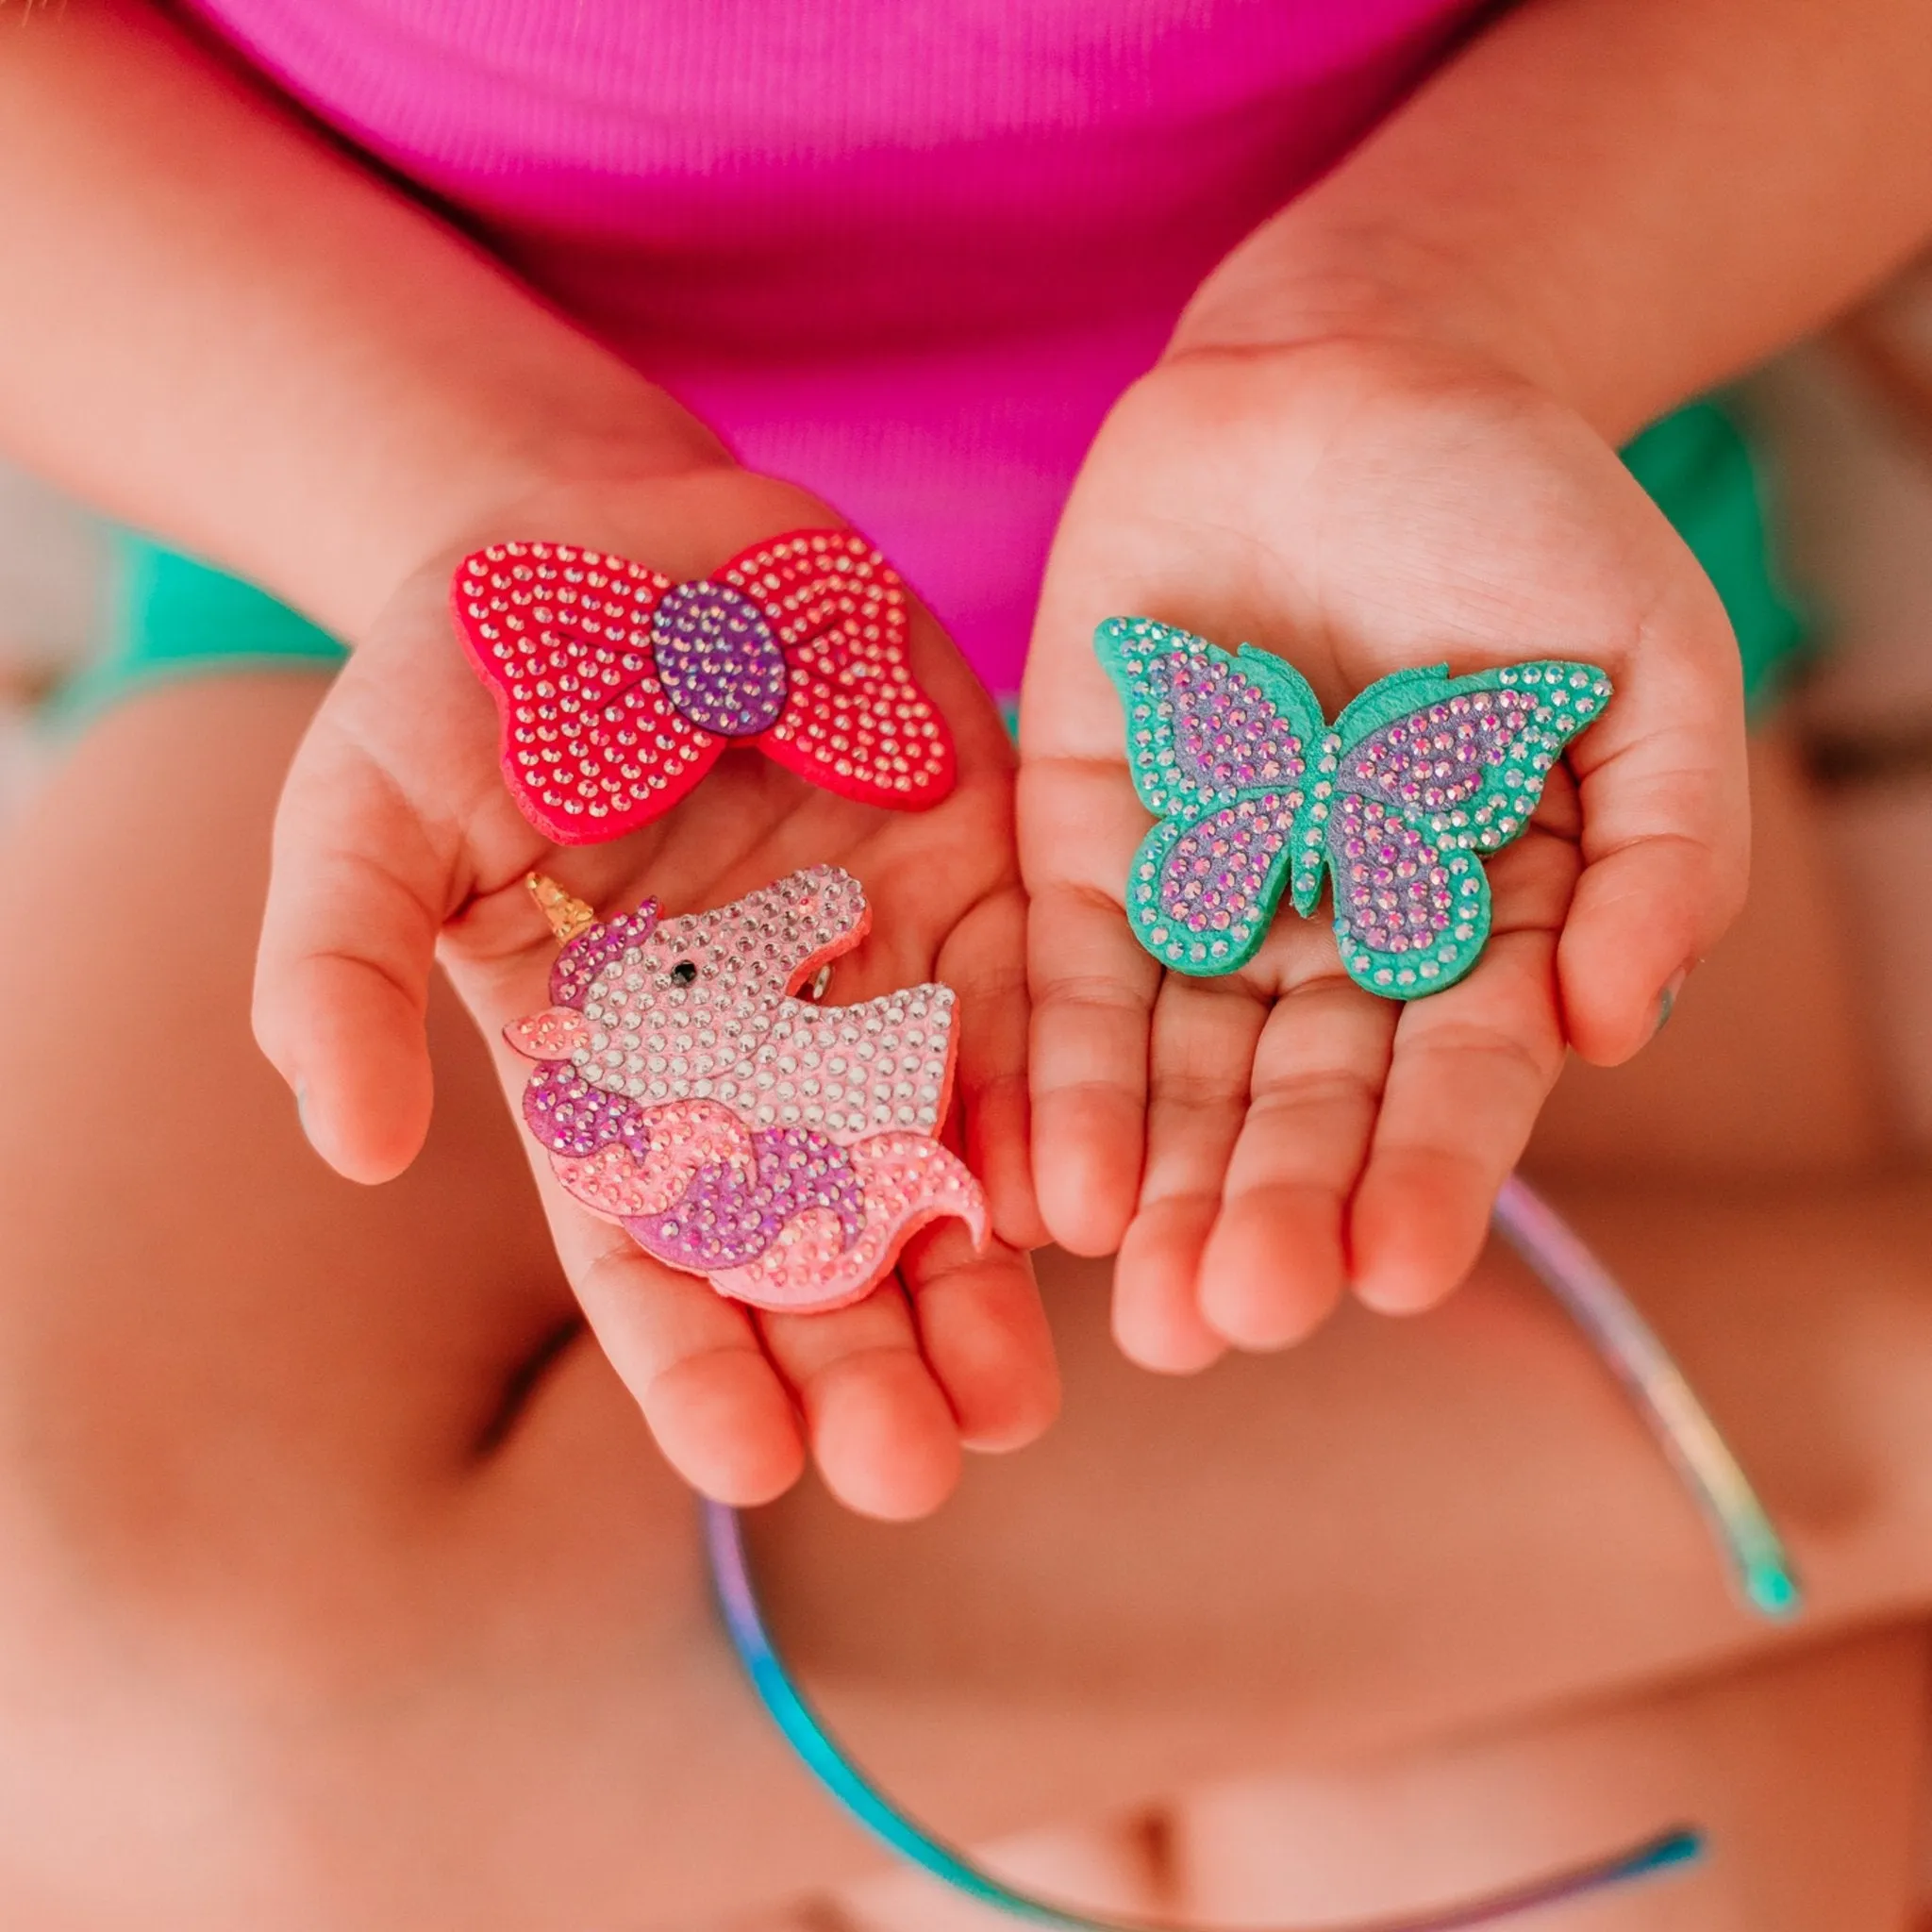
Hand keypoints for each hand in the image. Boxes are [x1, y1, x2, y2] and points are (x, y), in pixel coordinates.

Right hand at [254, 465, 1054, 1518]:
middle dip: (866, 1359)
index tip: (752, 1466)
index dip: (698, 1365)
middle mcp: (758, 1056)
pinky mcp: (976, 879)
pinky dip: (1055, 1098)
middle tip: (917, 1469)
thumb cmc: (461, 683)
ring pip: (941, 1154)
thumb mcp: (364, 813)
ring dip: (982, 1276)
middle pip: (817, 1240)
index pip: (655, 1255)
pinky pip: (1030, 1004)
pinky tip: (1087, 1193)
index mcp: (611, 1076)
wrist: (607, 532)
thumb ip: (338, 971)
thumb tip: (349, 1147)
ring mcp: (877, 972)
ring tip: (1021, 1397)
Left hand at [1021, 338, 1745, 1367]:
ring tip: (1139, 1303)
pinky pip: (1063, 968)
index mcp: (1479, 923)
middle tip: (1229, 1320)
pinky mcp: (1083, 836)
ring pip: (1176, 1065)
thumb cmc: (1523, 517)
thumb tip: (1616, 1028)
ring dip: (1158, 1181)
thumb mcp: (1647, 660)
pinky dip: (1057, 1069)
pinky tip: (1051, 1182)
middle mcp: (1335, 937)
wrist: (1350, 375)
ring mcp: (1203, 892)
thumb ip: (1658, 842)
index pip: (1451, 1073)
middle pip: (1298, 1098)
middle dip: (1266, 1207)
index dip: (1425, 1168)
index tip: (1396, 1270)